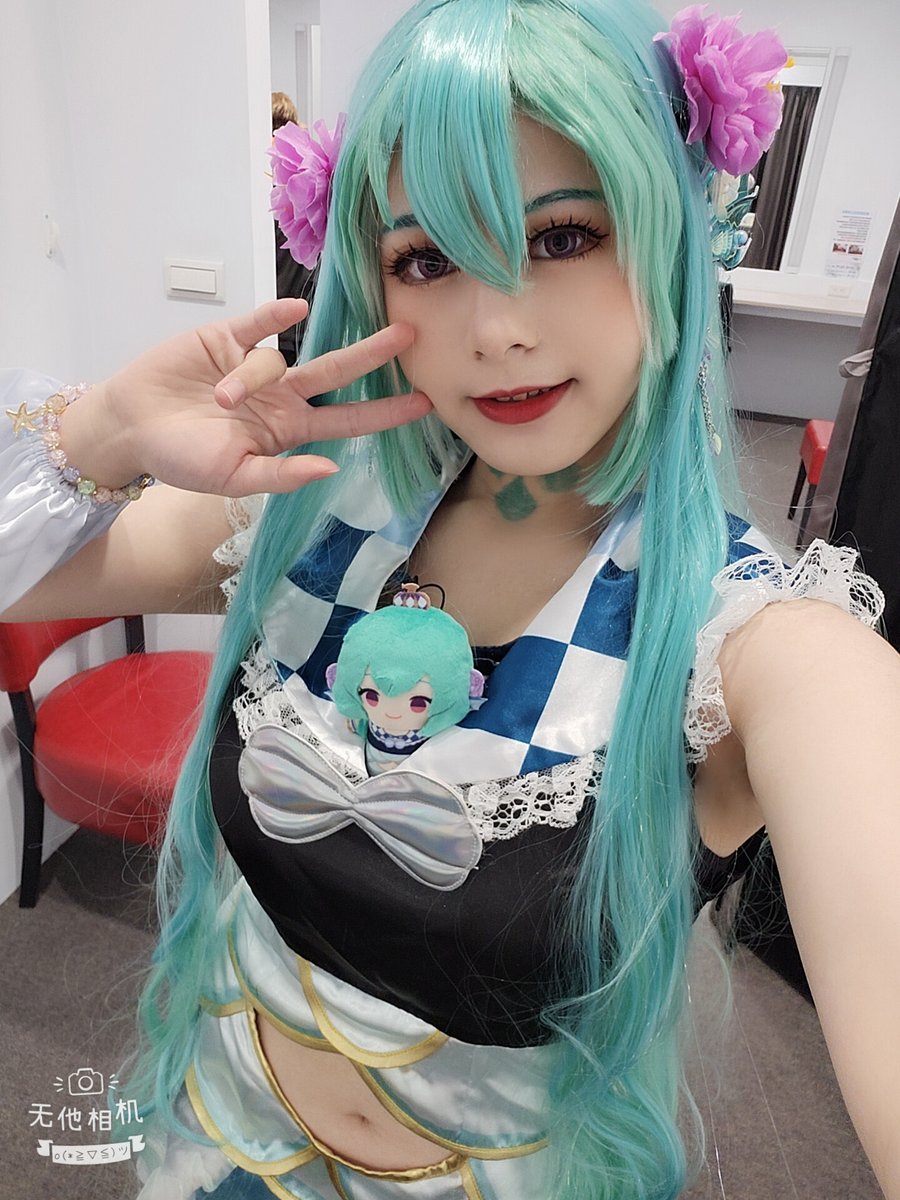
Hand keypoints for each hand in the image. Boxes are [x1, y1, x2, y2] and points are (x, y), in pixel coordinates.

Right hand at [62, 299, 430, 495]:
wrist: (128, 429)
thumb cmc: (180, 460)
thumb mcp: (233, 479)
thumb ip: (281, 475)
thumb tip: (331, 468)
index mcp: (287, 431)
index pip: (346, 421)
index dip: (384, 413)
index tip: (424, 403)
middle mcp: (279, 396)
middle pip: (335, 372)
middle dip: (372, 355)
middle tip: (410, 336)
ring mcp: (254, 365)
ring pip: (279, 359)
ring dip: (251, 378)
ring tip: (215, 399)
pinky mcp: (225, 338)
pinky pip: (259, 323)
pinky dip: (277, 315)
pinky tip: (294, 309)